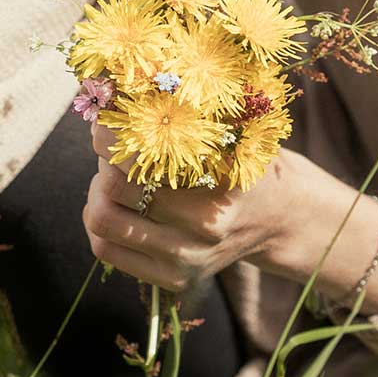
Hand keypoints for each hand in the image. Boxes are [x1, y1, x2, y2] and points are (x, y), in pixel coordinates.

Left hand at [82, 122, 285, 291]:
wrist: (279, 219)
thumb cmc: (244, 161)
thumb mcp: (230, 132)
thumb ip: (186, 118)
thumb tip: (116, 96)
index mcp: (221, 181)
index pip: (139, 156)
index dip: (112, 132)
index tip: (108, 117)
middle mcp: (204, 226)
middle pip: (112, 187)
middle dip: (104, 160)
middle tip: (115, 148)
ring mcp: (188, 259)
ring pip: (101, 221)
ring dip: (97, 193)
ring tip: (114, 178)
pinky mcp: (174, 280)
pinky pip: (105, 249)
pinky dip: (100, 222)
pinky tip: (120, 206)